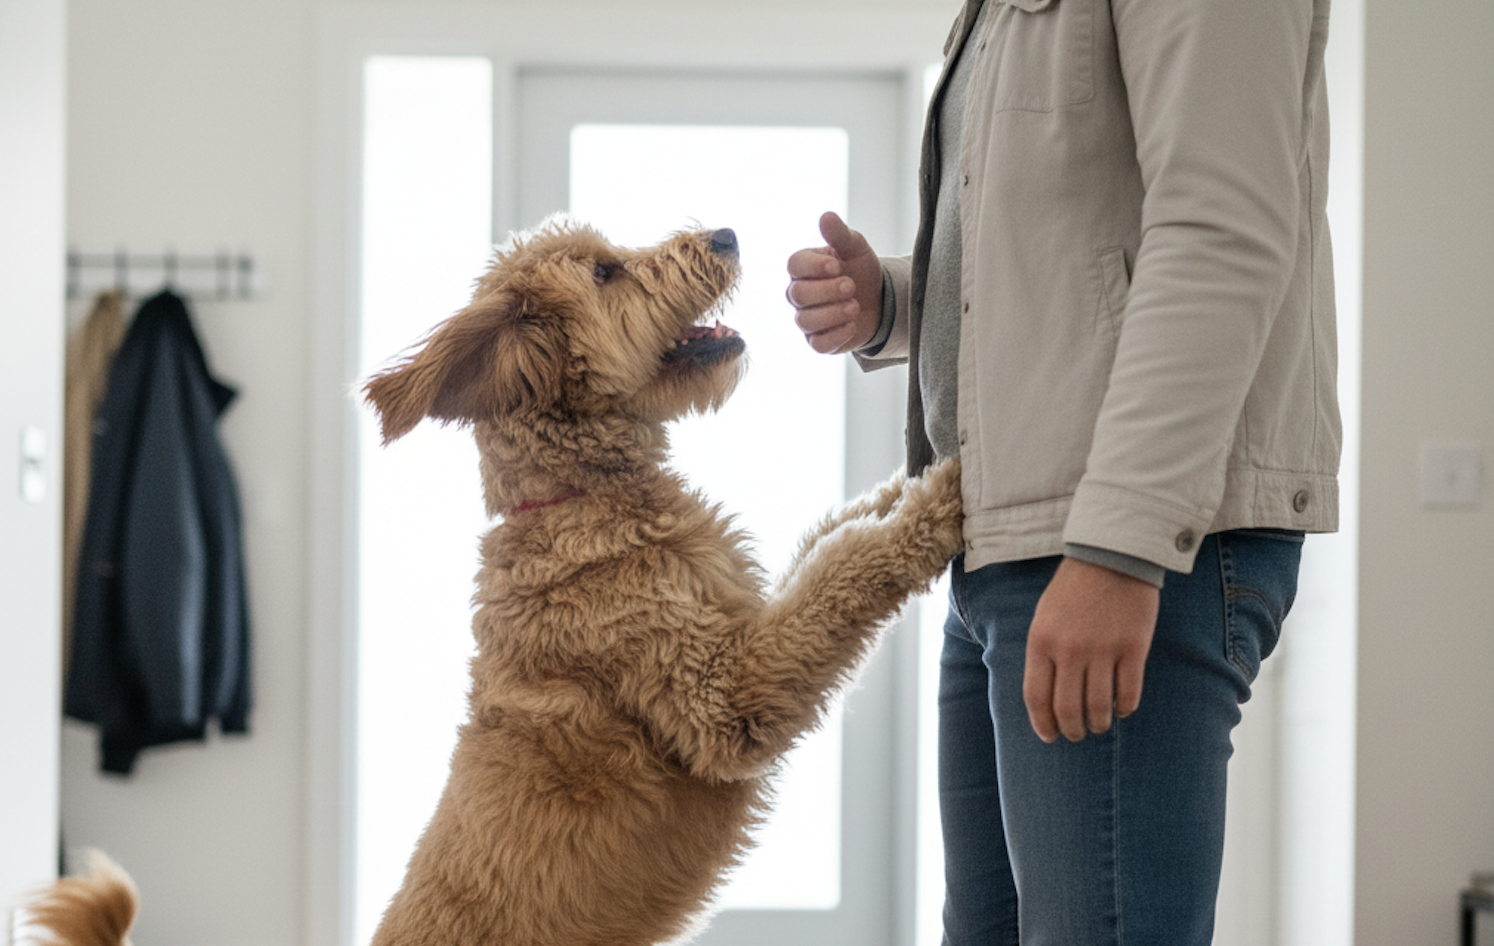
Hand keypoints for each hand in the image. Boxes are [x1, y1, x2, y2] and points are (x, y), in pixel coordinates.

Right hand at [785, 211, 883, 353]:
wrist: (878, 299)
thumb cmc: (860, 269)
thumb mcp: (855, 248)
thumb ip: (839, 235)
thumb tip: (826, 216)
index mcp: (803, 267)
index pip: (794, 265)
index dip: (815, 266)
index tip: (838, 265)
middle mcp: (798, 293)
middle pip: (798, 294)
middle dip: (828, 291)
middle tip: (852, 285)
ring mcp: (806, 318)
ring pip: (806, 320)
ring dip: (834, 313)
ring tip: (855, 306)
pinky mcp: (817, 340)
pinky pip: (817, 344)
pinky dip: (836, 335)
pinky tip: (852, 324)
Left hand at [1023, 557, 1159, 742]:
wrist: (1111, 556)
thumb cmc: (1073, 589)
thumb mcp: (1044, 618)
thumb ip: (1043, 655)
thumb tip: (1046, 698)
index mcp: (1041, 642)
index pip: (1037, 697)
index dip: (1043, 724)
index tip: (1049, 736)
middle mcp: (1069, 650)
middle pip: (1067, 709)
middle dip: (1071, 730)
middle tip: (1076, 735)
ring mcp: (1103, 650)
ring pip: (1099, 707)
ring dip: (1098, 724)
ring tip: (1099, 725)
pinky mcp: (1133, 648)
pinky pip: (1129, 693)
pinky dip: (1125, 708)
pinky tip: (1123, 709)